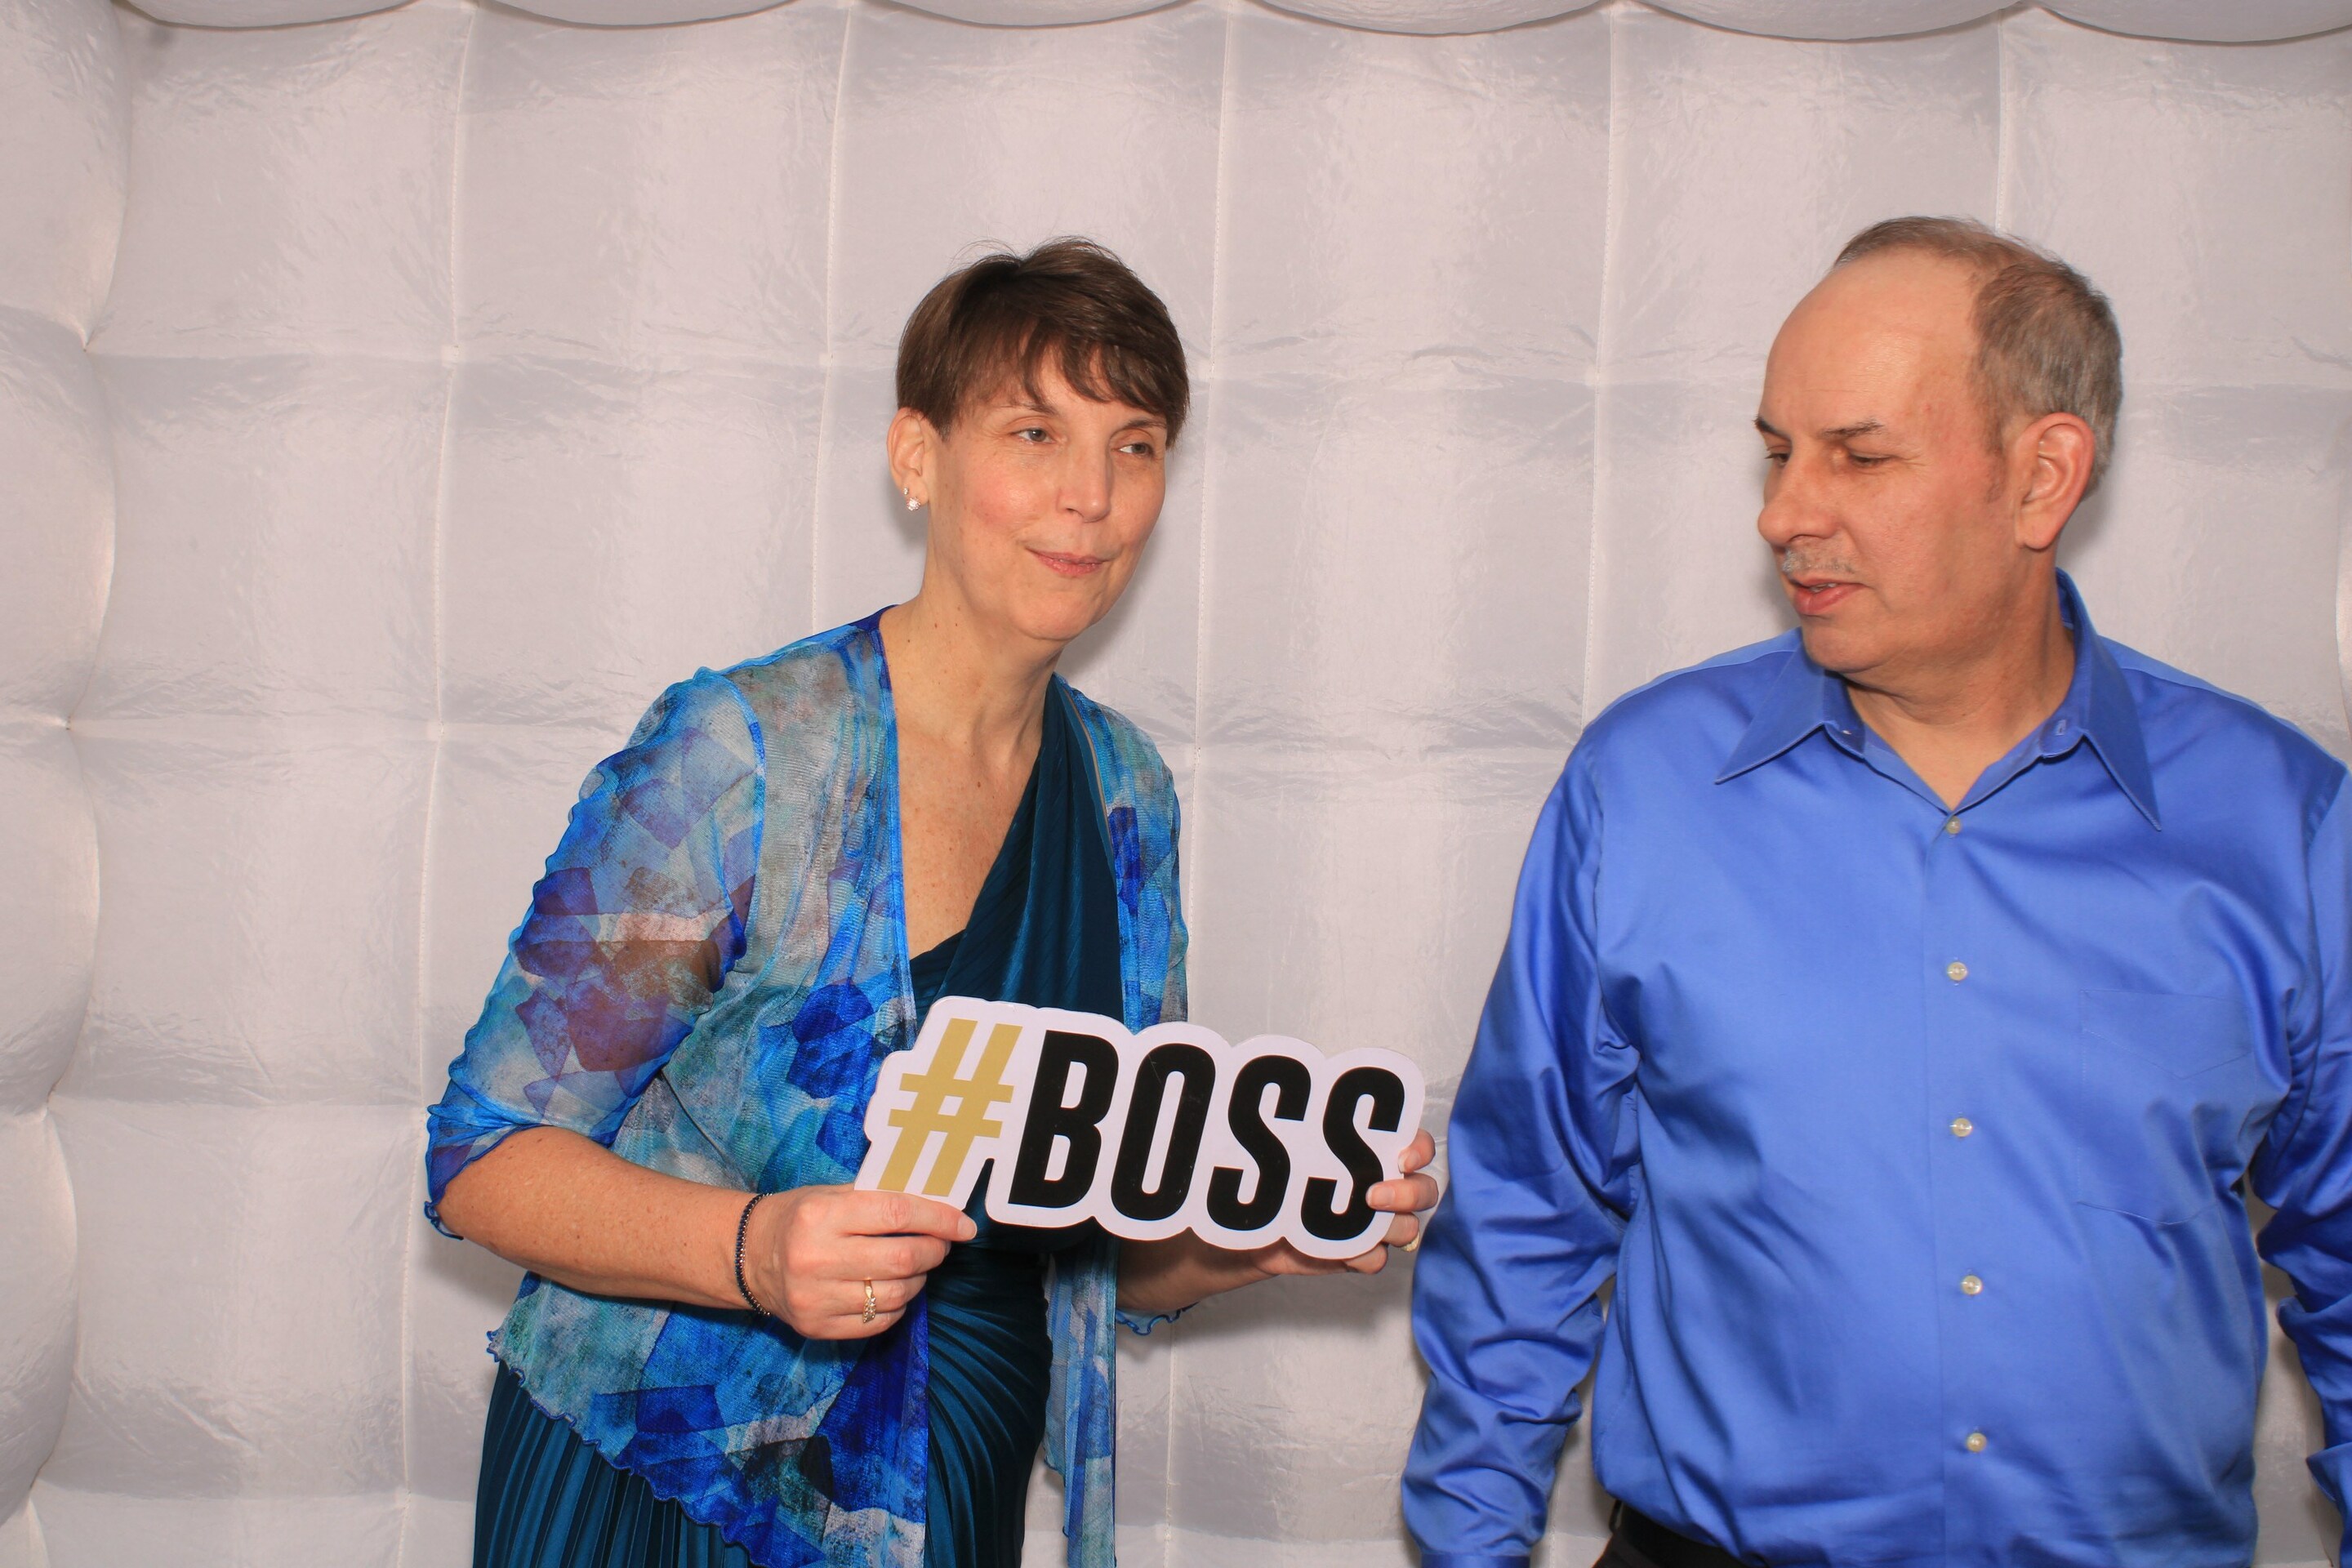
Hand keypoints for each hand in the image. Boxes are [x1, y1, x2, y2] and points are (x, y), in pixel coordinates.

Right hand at [742, 1185, 974, 1338]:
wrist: (748, 1257)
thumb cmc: (799, 1217)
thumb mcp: (831, 1194)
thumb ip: (879, 1198)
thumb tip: (939, 1203)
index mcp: (821, 1215)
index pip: (897, 1214)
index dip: (939, 1218)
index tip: (963, 1225)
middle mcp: (816, 1258)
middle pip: (902, 1258)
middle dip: (935, 1250)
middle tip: (942, 1244)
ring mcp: (816, 1298)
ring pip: (897, 1294)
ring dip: (920, 1279)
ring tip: (918, 1265)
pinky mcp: (818, 1327)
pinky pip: (880, 1322)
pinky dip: (899, 1304)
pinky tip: (894, 1289)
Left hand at [1251, 1126, 1442, 1279]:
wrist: (1260, 1227)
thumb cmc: (1283, 1177)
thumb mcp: (1291, 1150)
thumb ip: (1305, 1135)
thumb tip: (1284, 1100)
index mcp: (1381, 1154)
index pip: (1418, 1146)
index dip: (1419, 1150)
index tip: (1401, 1158)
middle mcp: (1388, 1188)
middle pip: (1424, 1190)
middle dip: (1409, 1194)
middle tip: (1373, 1196)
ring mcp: (1378, 1223)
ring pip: (1407, 1227)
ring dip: (1390, 1227)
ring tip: (1357, 1225)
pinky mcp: (1363, 1254)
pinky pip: (1378, 1259)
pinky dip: (1365, 1256)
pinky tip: (1344, 1251)